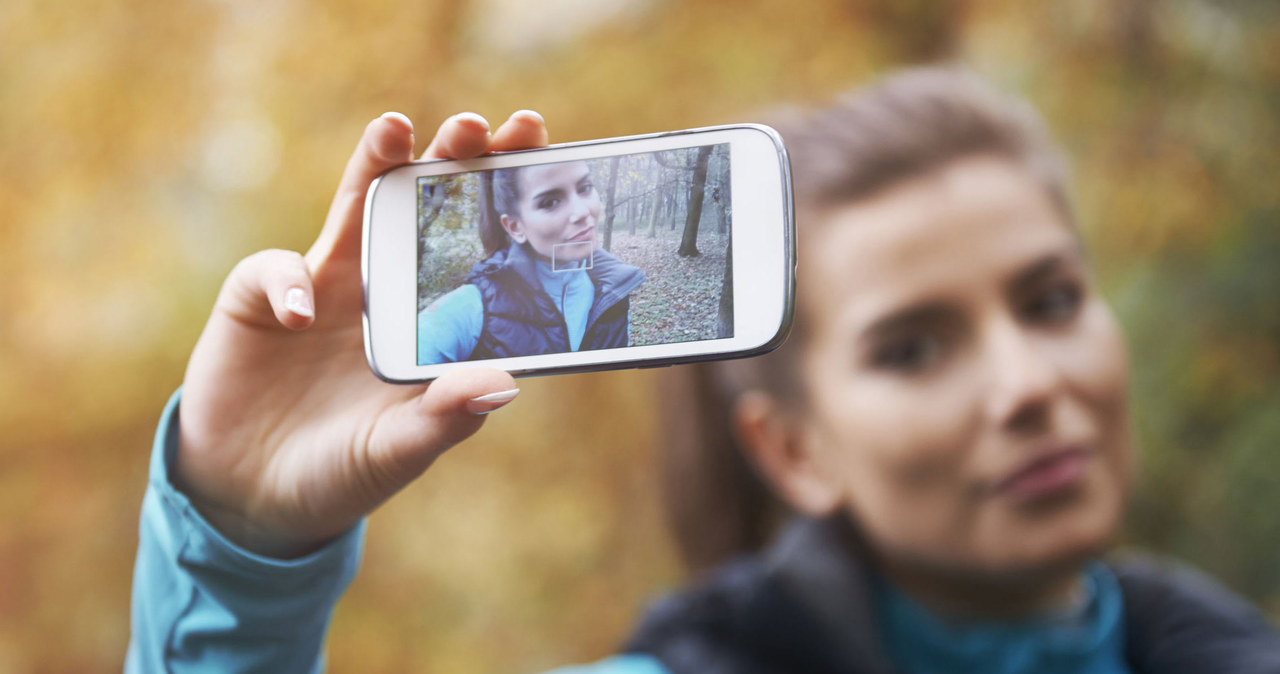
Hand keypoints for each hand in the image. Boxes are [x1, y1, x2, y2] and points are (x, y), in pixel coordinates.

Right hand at [175, 110, 549, 557]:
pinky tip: (300, 318)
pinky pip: (276, 272)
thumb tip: (507, 384)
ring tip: (398, 129)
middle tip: (480, 124)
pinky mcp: (261, 299)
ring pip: (354, 210)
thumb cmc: (344, 471)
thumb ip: (446, 418)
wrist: (257, 498)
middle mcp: (383, 290)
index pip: (474, 244)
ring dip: (374, 168)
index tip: (538, 148)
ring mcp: (323, 287)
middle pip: (422, 207)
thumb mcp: (399, 450)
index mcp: (428, 319)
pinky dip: (288, 286)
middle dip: (450, 159)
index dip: (500, 196)